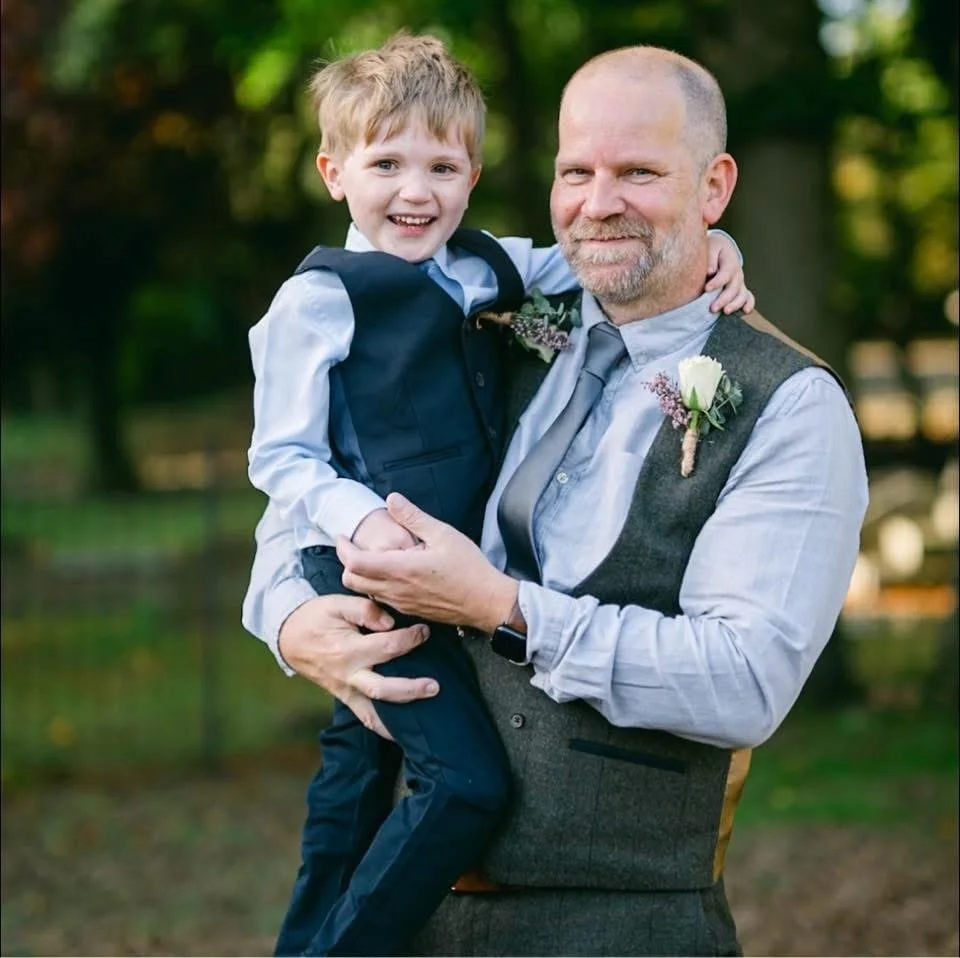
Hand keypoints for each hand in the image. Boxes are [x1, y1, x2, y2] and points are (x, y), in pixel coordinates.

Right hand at [278, 594, 437, 739]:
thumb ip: (365, 609)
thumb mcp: (337, 603)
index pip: (387, 647)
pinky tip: (403, 735)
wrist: (289, 637)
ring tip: (426, 719)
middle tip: (435, 686)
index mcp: (348, 650)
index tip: (424, 631)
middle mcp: (348, 675)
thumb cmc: (316, 617)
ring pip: (375, 712)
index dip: (410, 639)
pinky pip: (365, 717)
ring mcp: (346, 690)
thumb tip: (390, 623)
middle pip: (383, 689)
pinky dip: (383, 728)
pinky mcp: (345, 697)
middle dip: (411, 689)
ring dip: (400, 717)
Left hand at [337, 493, 517, 634]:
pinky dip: (376, 587)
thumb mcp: (443, 534)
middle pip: (352, 581)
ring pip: (365, 592)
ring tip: (372, 557)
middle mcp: (396, 590)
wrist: (486, 602)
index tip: (342, 536)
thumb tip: (392, 499)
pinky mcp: (409, 611)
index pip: (355, 563)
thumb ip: (413, 517)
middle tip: (352, 546)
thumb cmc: (469, 569)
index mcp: (401, 569)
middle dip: (346, 562)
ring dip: (361, 575)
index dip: (342, 548)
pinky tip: (391, 573)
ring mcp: (401, 603)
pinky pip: (382, 600)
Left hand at [705, 232, 755, 314]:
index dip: (717, 282)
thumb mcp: (710, 247)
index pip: (726, 273)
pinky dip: (748, 304)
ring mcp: (740, 282)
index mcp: (730, 261)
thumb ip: (710, 258)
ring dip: (735, 304)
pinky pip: (748, 298)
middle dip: (724, 299)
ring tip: (725, 311)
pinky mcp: (740, 289)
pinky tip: (745, 311)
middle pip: (734, 288)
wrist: (720, 249)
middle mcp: (737, 273)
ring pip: (742, 295)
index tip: (706, 289)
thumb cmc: (712, 249)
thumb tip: (710, 271)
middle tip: (712, 308)